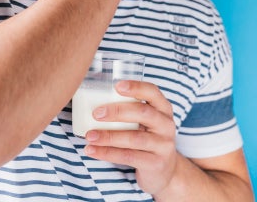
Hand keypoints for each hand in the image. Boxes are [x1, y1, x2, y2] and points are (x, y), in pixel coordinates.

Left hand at [83, 80, 178, 194]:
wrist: (165, 170)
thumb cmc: (148, 137)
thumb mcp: (146, 121)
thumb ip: (130, 110)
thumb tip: (93, 100)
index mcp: (163, 108)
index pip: (152, 92)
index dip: (136, 87)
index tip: (116, 85)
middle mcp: (166, 125)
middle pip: (143, 113)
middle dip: (118, 111)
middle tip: (96, 113)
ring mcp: (163, 145)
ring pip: (135, 138)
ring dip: (109, 136)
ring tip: (90, 135)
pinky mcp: (155, 163)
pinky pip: (129, 157)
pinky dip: (107, 153)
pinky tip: (92, 150)